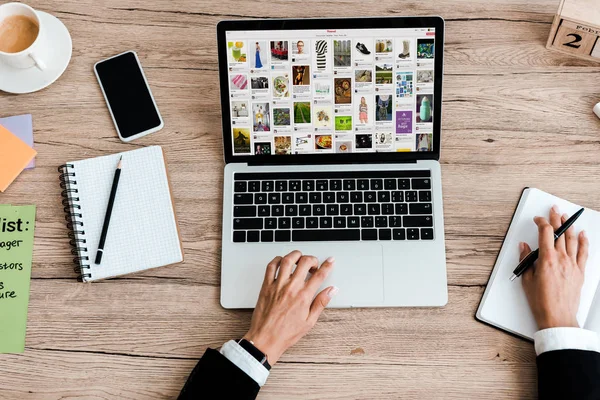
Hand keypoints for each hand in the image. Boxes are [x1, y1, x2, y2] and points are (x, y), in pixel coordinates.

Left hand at [243, 251, 337, 364]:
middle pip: (305, 262)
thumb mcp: (309, 321)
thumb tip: (331, 291)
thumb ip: (321, 303)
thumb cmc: (285, 333)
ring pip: (288, 260)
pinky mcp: (266, 286)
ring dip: (296, 255)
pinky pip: (271, 266)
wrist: (265, 339)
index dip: (327, 265)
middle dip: (313, 259)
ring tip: (300, 258)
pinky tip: (282, 262)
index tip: (330, 261)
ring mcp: (277, 285)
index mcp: (303, 297)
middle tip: (314, 264)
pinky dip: (277, 260)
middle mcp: (291, 288)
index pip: (320, 275)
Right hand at [521, 205, 588, 329]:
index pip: (545, 233)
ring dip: (569, 226)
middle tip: (554, 210)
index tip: (537, 219)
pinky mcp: (580, 272)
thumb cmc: (541, 302)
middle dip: (556, 219)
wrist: (557, 318)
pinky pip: (584, 253)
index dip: (541, 222)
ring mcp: (573, 265)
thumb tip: (524, 248)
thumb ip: (525, 260)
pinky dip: (584, 242)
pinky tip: (583, 235)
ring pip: (572, 240)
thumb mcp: (527, 280)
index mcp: (547, 260)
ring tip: (567, 218)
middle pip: (560, 233)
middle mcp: (562, 260)